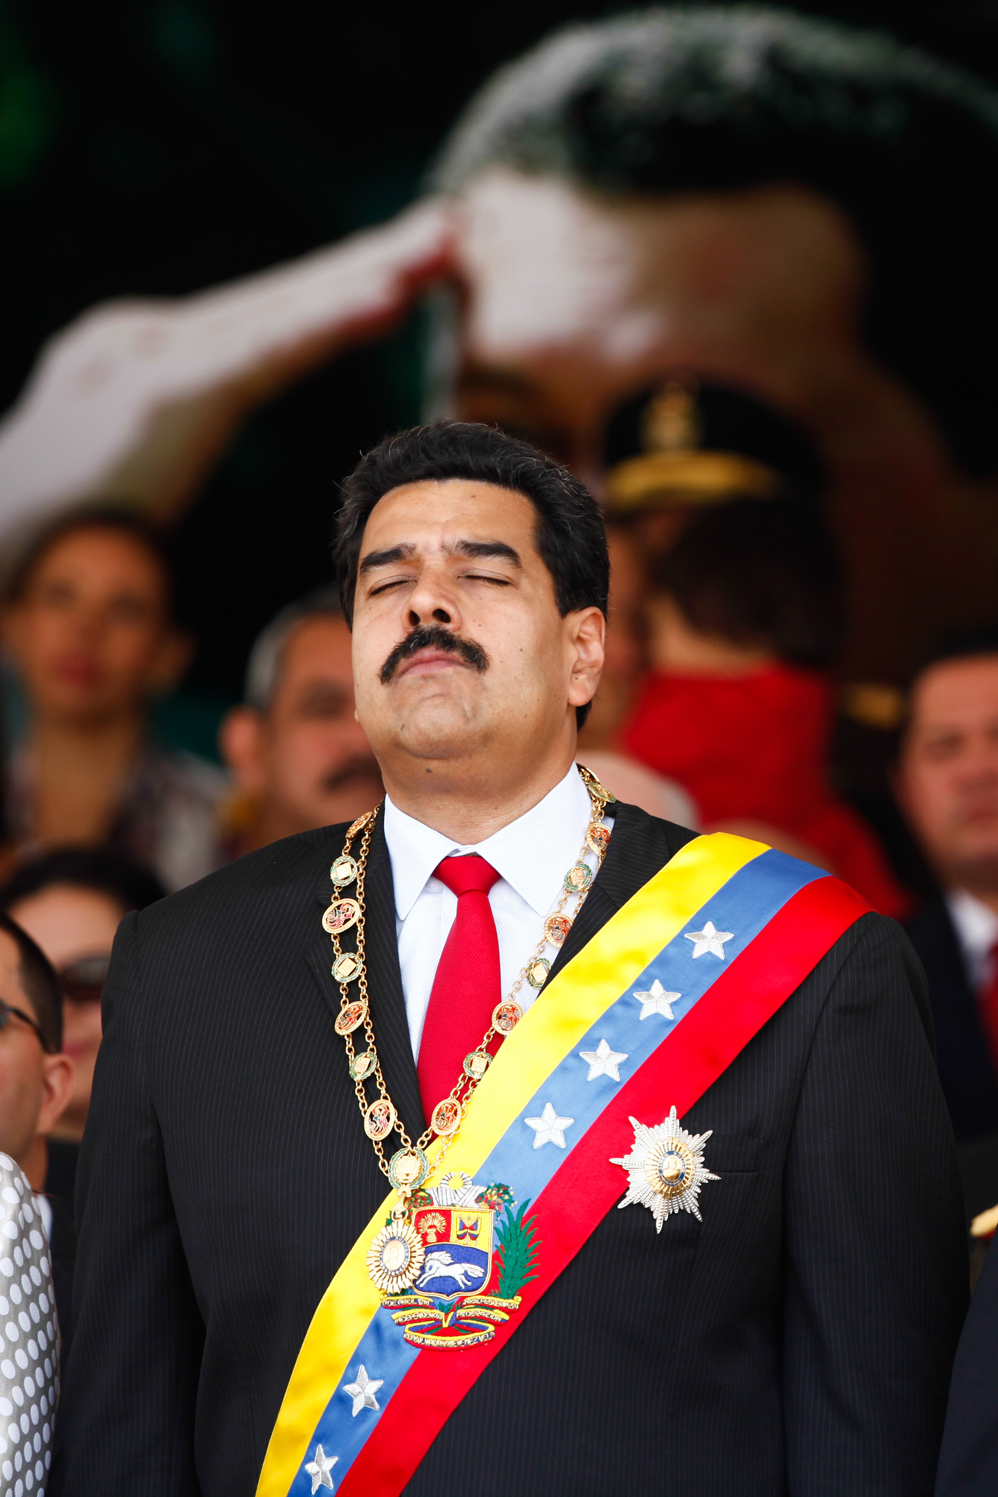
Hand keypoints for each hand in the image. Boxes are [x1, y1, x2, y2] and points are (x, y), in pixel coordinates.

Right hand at [0, 199, 455, 533]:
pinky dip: (330, 325)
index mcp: (150, 356)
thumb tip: (197, 422)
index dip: (338, 292)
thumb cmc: (59, 518)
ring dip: (368, 277)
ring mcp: (158, 358)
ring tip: (439, 248)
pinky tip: (387, 299)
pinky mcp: (169, 393)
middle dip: (371, 262)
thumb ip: (172, 429)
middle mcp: (154, 339)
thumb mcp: (125, 462)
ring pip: (285, 313)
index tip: (407, 273)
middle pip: (284, 298)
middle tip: (450, 229)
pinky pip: (268, 355)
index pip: (265, 318)